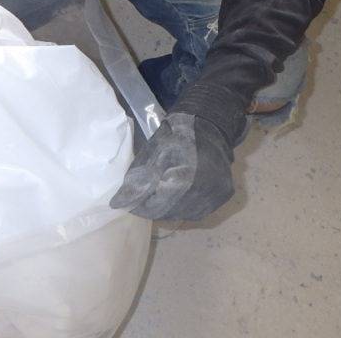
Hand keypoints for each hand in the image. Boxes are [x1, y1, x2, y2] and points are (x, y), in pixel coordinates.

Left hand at [110, 112, 234, 221]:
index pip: (155, 206)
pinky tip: (180, 194)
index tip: (128, 201)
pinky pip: (199, 210)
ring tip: (162, 192)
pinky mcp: (223, 196)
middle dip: (153, 206)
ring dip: (170, 208)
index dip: (139, 205)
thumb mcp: (152, 155)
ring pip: (185, 214)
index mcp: (183, 179)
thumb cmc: (175, 136)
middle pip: (169, 213)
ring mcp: (216, 196)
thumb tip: (117, 203)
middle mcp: (203, 192)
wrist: (209, 125)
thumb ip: (137, 181)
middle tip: (144, 197)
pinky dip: (186, 206)